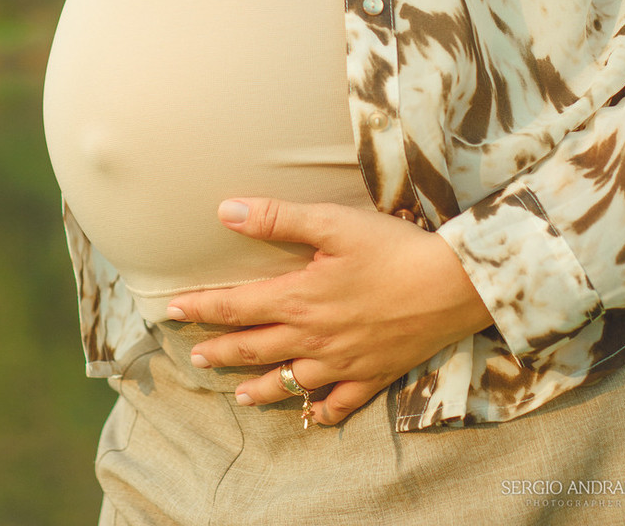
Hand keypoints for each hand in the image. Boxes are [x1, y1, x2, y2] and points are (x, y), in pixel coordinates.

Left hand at [166, 198, 493, 426]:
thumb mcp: (333, 223)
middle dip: (220, 351)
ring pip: (290, 382)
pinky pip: (341, 402)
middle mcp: (314, 338)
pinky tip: (312, 413)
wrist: (453, 285)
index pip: (235, 307)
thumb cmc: (392, 248)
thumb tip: (226, 211)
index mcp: (299, 299)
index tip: (170, 311)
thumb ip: (278, 218)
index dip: (200, 309)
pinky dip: (322, 410)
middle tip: (193, 356)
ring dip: (259, 389)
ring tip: (238, 394)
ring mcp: (344, 362)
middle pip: (254, 349)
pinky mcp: (374, 374)